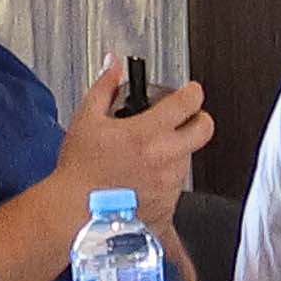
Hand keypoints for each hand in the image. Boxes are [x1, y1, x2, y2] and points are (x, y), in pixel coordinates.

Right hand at [55, 51, 216, 213]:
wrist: (76, 214)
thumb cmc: (78, 171)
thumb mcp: (86, 120)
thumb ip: (104, 88)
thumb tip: (114, 66)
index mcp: (148, 133)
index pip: (188, 102)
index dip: (192, 92)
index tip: (190, 91)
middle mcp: (165, 157)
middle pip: (204, 129)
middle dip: (198, 119)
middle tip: (185, 118)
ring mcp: (170, 183)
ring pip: (189, 158)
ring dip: (177, 150)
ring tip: (148, 153)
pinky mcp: (168, 205)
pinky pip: (178, 185)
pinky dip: (166, 178)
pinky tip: (145, 177)